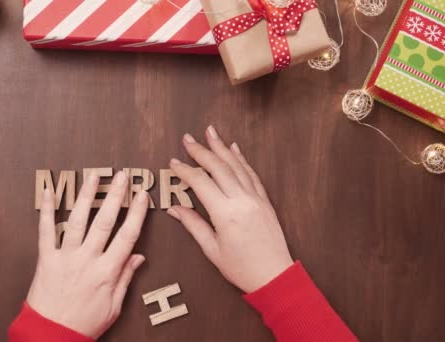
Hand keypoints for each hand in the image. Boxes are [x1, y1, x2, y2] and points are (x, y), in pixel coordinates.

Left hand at [27, 171, 149, 338]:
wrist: (50, 335)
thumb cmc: (84, 324)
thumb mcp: (114, 307)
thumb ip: (126, 278)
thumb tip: (139, 256)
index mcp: (106, 272)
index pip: (127, 236)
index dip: (137, 213)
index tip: (142, 195)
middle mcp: (87, 260)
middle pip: (104, 222)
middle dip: (115, 196)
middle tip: (122, 176)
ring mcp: (65, 257)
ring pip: (77, 220)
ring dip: (86, 196)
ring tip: (93, 176)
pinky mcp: (46, 258)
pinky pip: (45, 231)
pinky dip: (45, 210)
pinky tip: (47, 192)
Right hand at [167, 126, 292, 292]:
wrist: (275, 276)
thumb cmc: (242, 268)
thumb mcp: (212, 249)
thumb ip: (194, 225)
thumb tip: (175, 209)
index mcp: (225, 214)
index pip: (201, 183)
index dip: (185, 171)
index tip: (173, 162)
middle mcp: (242, 201)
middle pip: (219, 167)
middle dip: (202, 151)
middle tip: (188, 138)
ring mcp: (255, 199)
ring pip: (237, 166)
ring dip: (222, 148)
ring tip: (211, 132)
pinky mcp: (265, 201)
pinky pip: (252, 174)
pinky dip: (242, 160)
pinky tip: (234, 149)